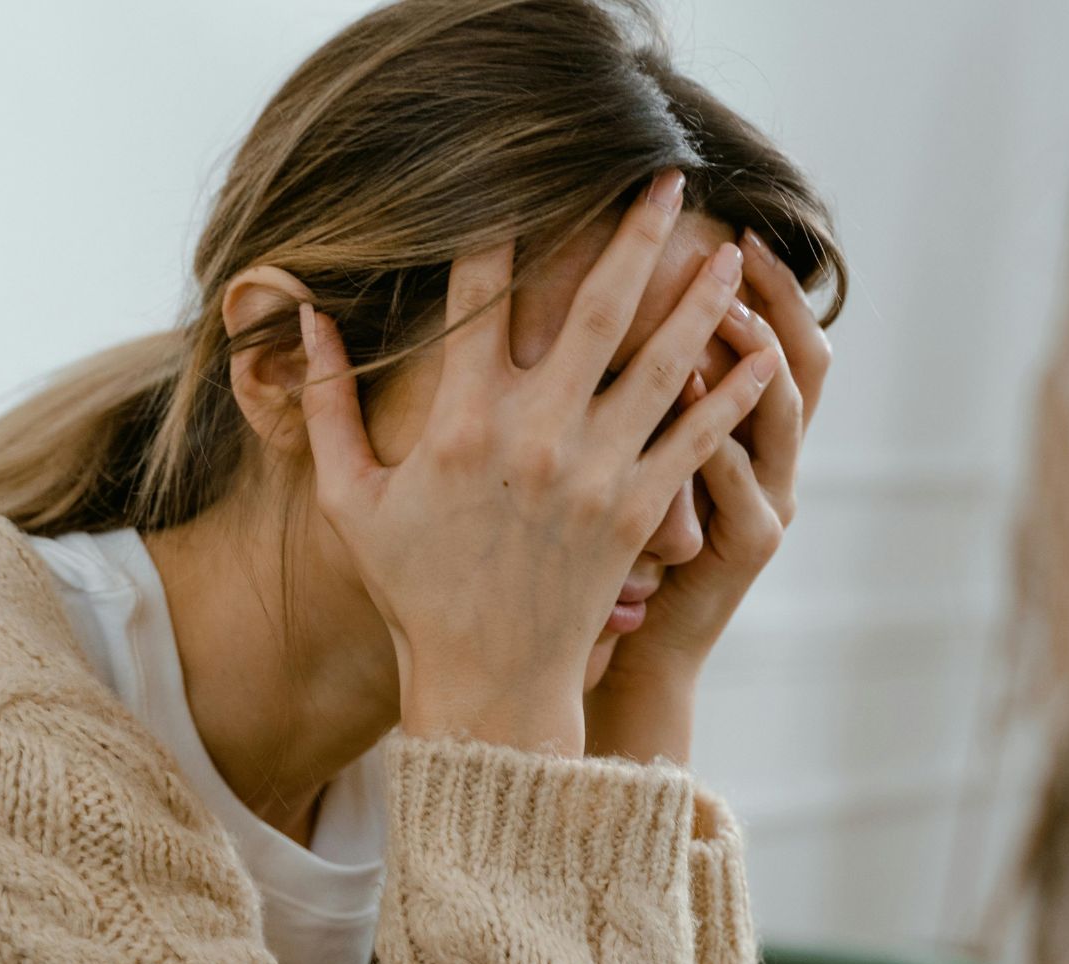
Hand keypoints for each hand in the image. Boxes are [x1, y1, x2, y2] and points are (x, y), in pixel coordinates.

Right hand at [296, 169, 780, 755]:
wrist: (487, 681)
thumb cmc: (414, 588)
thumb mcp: (349, 499)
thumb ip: (325, 407)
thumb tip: (307, 321)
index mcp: (461, 421)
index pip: (480, 297)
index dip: (499, 229)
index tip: (519, 179)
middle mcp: (536, 433)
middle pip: (598, 307)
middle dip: (636, 234)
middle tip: (667, 177)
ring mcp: (596, 471)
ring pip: (663, 362)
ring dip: (699, 298)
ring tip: (730, 249)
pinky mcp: (639, 511)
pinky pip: (697, 438)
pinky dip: (733, 394)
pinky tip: (761, 352)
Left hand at [586, 225, 832, 765]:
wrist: (627, 651)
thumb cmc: (613, 553)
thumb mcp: (635, 463)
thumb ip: (634, 392)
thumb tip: (601, 300)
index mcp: (748, 432)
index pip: (773, 338)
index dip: (769, 284)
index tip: (733, 225)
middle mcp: (773, 460)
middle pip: (802, 359)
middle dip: (775, 299)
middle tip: (738, 244)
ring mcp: (768, 502)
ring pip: (780, 413)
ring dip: (753, 356)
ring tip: (721, 307)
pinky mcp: (746, 546)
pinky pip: (741, 481)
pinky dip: (720, 434)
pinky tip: (692, 393)